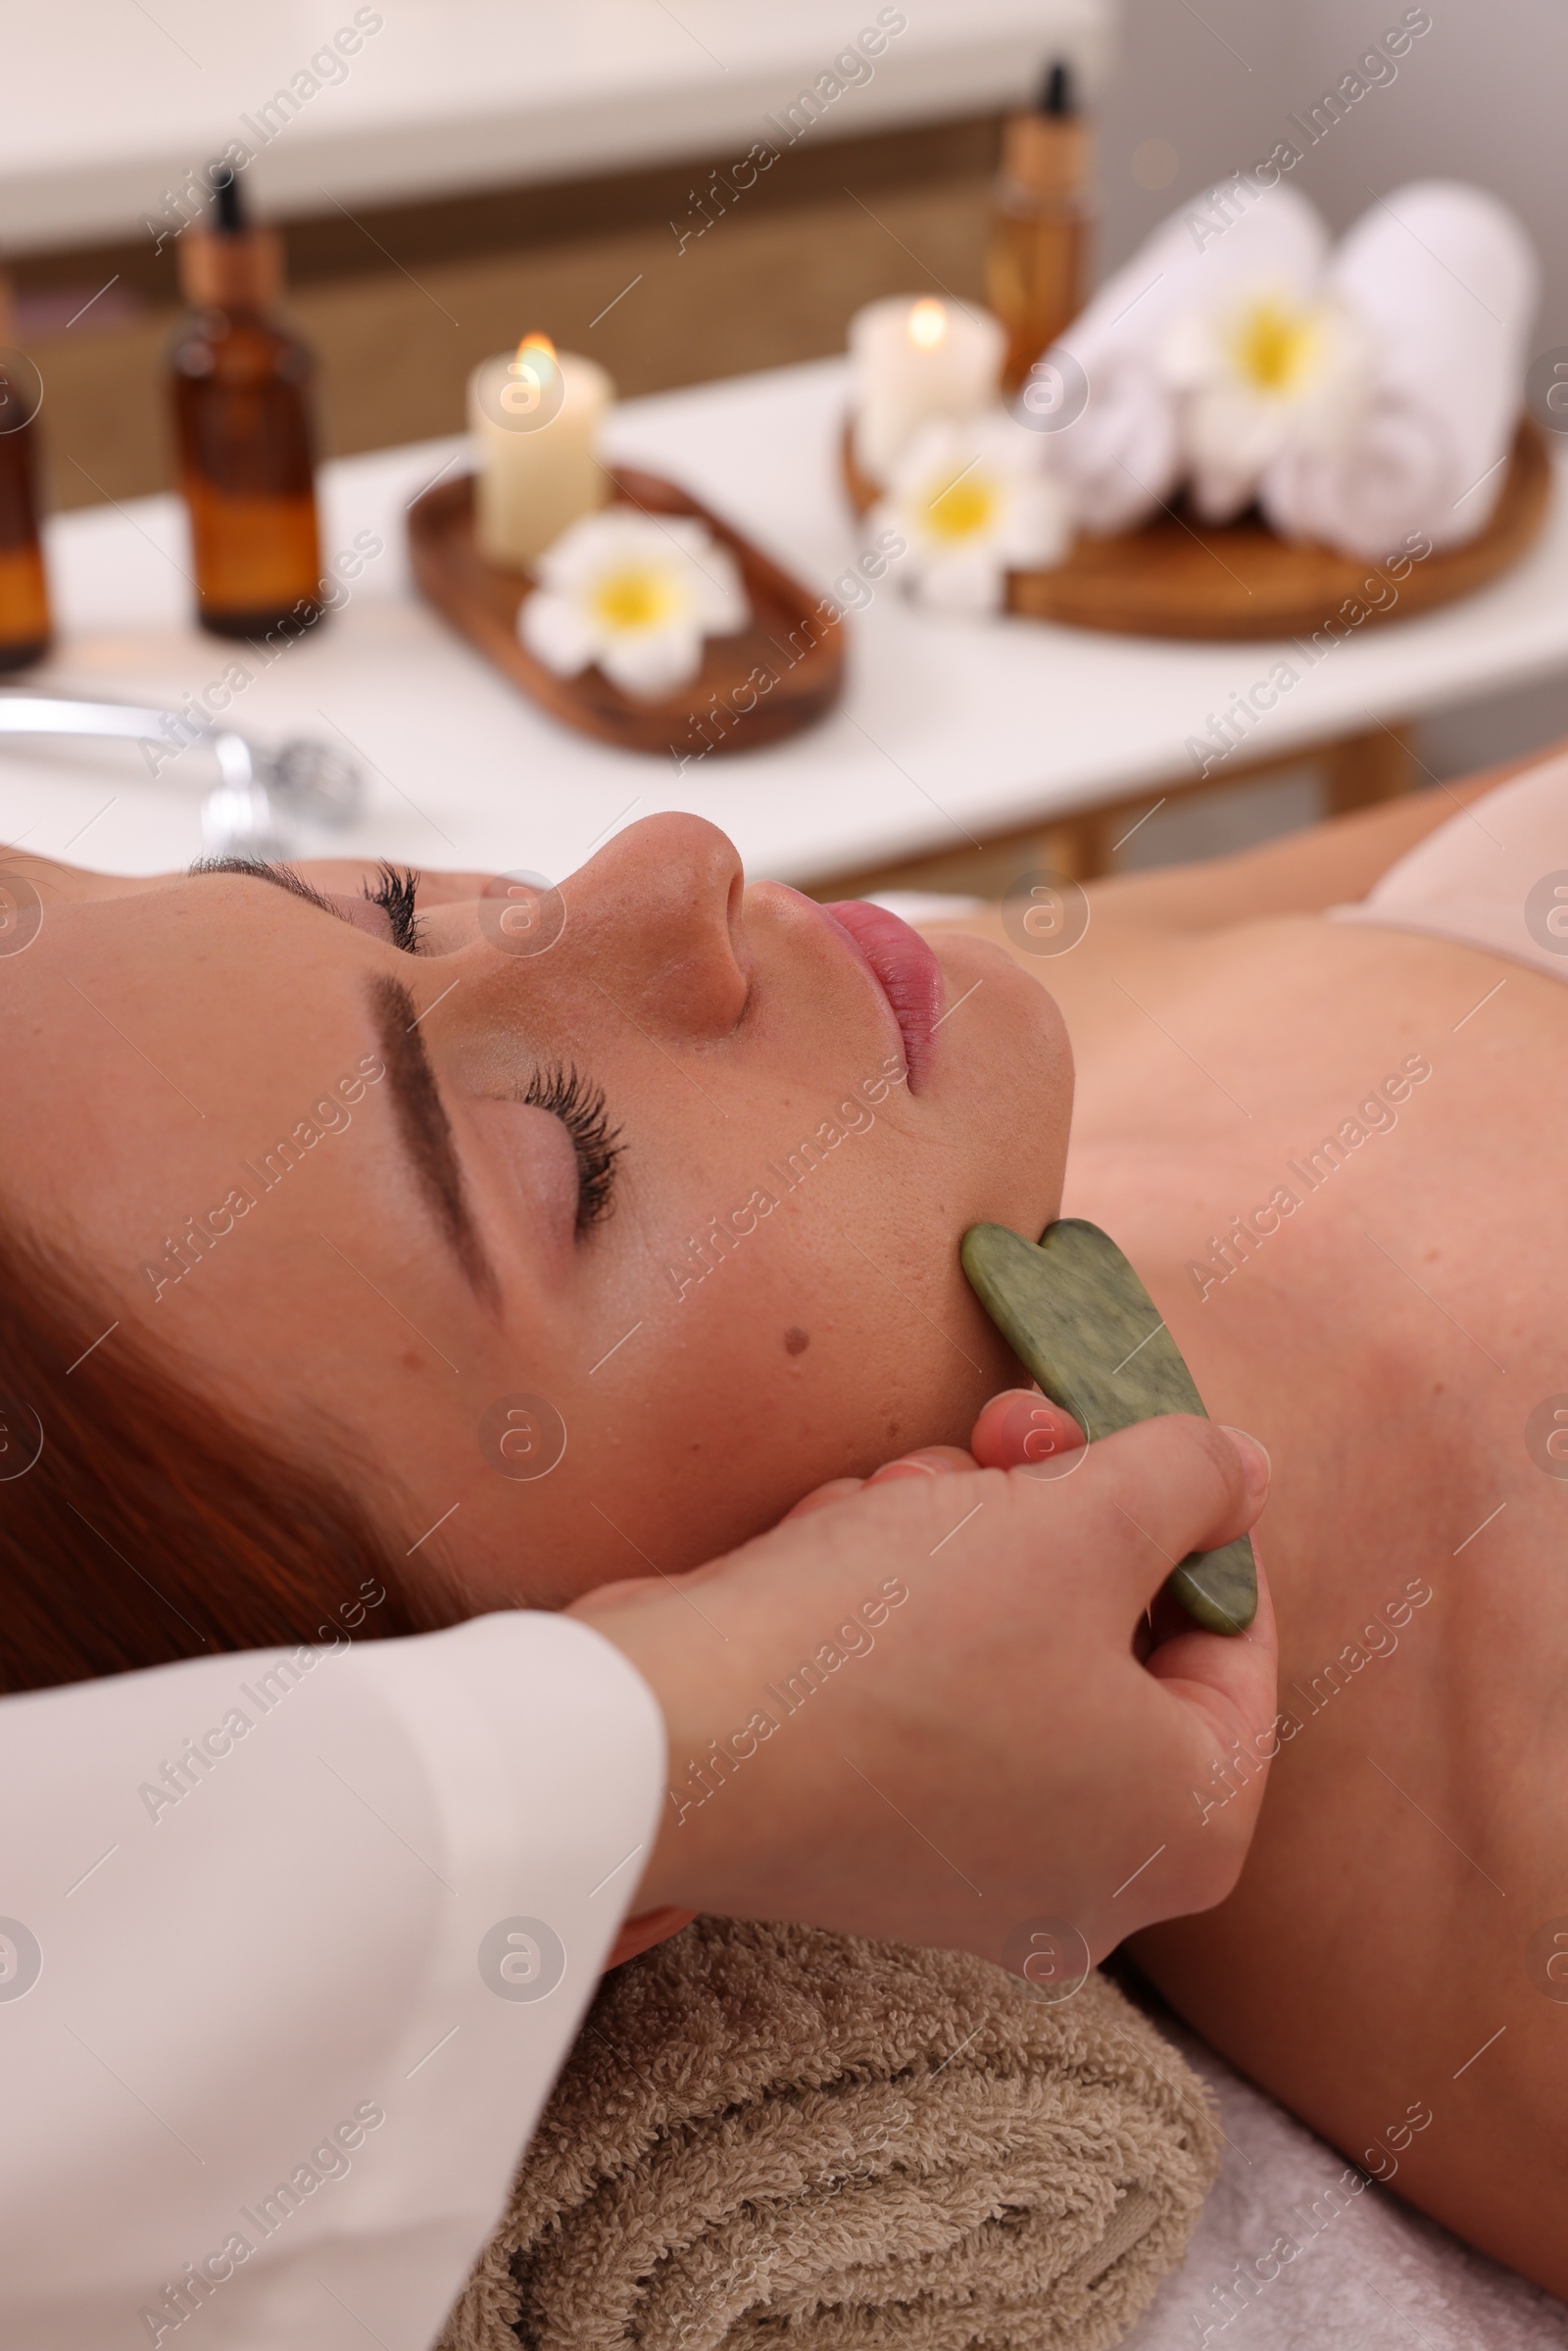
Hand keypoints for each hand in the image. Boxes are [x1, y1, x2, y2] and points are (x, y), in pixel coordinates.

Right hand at [571, 1412, 1275, 1977]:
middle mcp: (1089, 1873)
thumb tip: (1244, 1471)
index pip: (1236, 1637)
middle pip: (1112, 1631)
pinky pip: (920, 1682)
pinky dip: (884, 1599)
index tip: (1122, 1430)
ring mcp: (970, 1863)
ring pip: (1007, 1637)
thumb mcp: (1075, 1520)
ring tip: (889, 1504)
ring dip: (954, 1536)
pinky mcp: (865, 1830)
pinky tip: (830, 1553)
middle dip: (1049, 1507)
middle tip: (1008, 1424)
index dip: (1187, 1510)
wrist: (669, 1738)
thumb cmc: (897, 1643)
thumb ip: (1186, 1483)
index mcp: (1180, 1827)